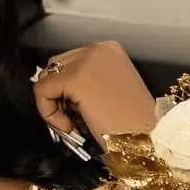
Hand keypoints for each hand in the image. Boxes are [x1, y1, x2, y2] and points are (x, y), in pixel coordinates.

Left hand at [31, 40, 156, 148]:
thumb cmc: (131, 125)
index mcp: (109, 50)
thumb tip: (53, 88)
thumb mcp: (107, 92)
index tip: (74, 112)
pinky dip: (48, 113)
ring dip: (53, 105)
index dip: (65, 91)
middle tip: (71, 119)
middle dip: (57, 95)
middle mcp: (99, 48)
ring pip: (46, 79)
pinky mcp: (77, 78)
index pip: (68, 62)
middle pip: (55, 68)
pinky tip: (69, 127)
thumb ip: (84, 83)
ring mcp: (88, 60)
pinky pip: (42, 91)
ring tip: (74, 124)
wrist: (147, 140)